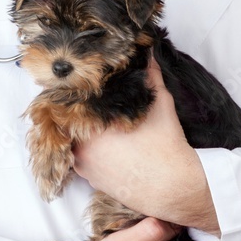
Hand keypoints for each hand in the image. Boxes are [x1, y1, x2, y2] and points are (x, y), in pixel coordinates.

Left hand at [73, 58, 219, 233]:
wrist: (172, 187)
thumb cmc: (166, 145)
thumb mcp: (159, 103)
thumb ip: (149, 76)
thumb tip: (146, 53)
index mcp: (91, 125)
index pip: (69, 102)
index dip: (74, 91)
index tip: (82, 84)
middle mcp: (80, 146)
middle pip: (67, 122)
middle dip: (76, 112)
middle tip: (87, 102)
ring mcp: (82, 165)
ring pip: (71, 140)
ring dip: (79, 131)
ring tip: (95, 121)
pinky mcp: (89, 179)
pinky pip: (78, 158)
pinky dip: (85, 149)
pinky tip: (100, 142)